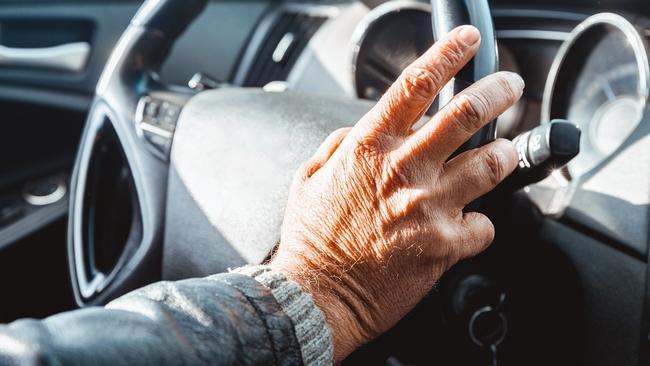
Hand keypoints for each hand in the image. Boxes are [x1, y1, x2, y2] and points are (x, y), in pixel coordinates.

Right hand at [269, 25, 523, 361]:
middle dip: (499, 90)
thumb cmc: (313, 240)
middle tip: (510, 86)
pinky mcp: (445, 244)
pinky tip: (467, 225)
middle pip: (468, 111)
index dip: (448, 53)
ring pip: (493, 162)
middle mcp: (403, 169)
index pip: (415, 84)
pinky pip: (486, 225)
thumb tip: (362, 130)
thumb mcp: (310, 178)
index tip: (468, 40)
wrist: (318, 297)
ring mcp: (428, 206)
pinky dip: (481, 223)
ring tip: (503, 152)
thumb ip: (341, 145)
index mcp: (369, 146)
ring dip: (505, 153)